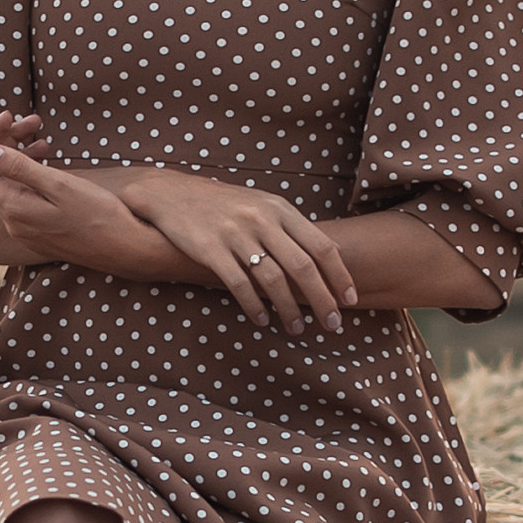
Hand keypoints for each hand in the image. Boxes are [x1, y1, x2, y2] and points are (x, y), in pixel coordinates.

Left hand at [0, 134, 161, 279]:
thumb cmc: (98, 215)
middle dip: (8, 142)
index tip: (11, 117)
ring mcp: (25, 230)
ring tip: (45, 139)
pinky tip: (49, 164)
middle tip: (35, 122)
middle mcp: (13, 222)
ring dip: (21, 157)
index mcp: (13, 208)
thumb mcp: (59, 185)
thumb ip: (19, 168)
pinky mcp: (39, 233)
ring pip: (10, 185)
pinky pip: (23, 198)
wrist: (125, 250)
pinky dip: (31, 176)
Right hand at [118, 167, 355, 334]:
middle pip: (303, 267)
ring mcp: (236, 234)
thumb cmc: (223, 204)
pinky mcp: (211, 250)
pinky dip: (255, 307)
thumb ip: (290, 227)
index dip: (340, 276)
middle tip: (333, 324)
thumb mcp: (261, 205)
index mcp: (279, 209)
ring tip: (297, 328)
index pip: (322, 246)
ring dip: (290, 310)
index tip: (350, 299)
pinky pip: (240, 285)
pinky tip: (262, 320)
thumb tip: (328, 254)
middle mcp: (261, 220)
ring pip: (274, 280)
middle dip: (323, 300)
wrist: (171, 193)